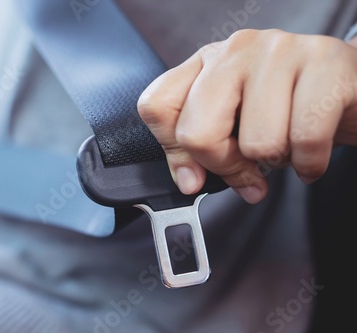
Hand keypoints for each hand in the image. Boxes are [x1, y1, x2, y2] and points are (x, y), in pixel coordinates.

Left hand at [138, 29, 356, 203]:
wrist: (352, 87)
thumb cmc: (287, 107)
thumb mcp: (234, 124)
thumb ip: (203, 150)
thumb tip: (189, 182)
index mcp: (205, 63)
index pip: (156, 107)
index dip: (173, 152)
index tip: (196, 173)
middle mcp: (235, 50)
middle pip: (197, 132)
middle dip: (226, 165)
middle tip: (248, 166)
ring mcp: (279, 52)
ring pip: (256, 142)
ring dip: (276, 161)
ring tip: (287, 145)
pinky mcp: (326, 64)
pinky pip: (304, 139)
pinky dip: (310, 164)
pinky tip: (311, 156)